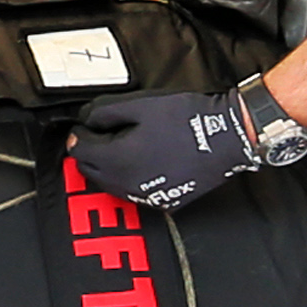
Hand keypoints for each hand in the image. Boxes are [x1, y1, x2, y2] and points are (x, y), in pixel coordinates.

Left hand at [73, 82, 281, 209]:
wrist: (227, 138)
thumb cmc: (188, 120)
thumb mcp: (139, 105)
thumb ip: (104, 112)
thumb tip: (86, 121)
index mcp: (119, 159)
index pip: (80, 152)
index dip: (79, 136)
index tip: (83, 128)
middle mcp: (128, 184)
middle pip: (91, 172)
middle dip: (90, 154)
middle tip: (98, 137)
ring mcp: (146, 197)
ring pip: (111, 186)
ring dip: (107, 168)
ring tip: (120, 147)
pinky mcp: (162, 202)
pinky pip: (134, 193)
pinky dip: (129, 179)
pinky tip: (141, 162)